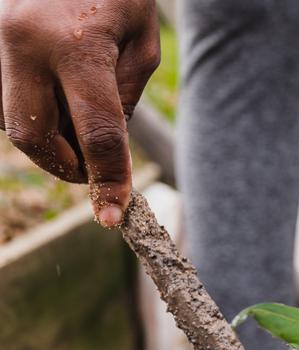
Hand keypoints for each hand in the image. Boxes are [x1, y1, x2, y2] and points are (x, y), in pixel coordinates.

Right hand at [0, 0, 158, 226]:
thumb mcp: (141, 42)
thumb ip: (123, 100)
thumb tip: (102, 151)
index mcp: (75, 44)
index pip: (96, 132)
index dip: (108, 178)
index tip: (114, 214)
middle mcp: (20, 41)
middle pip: (33, 136)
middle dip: (64, 163)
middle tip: (94, 168)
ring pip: (11, 119)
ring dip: (48, 132)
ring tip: (77, 107)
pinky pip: (2, 98)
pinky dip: (32, 108)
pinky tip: (55, 88)